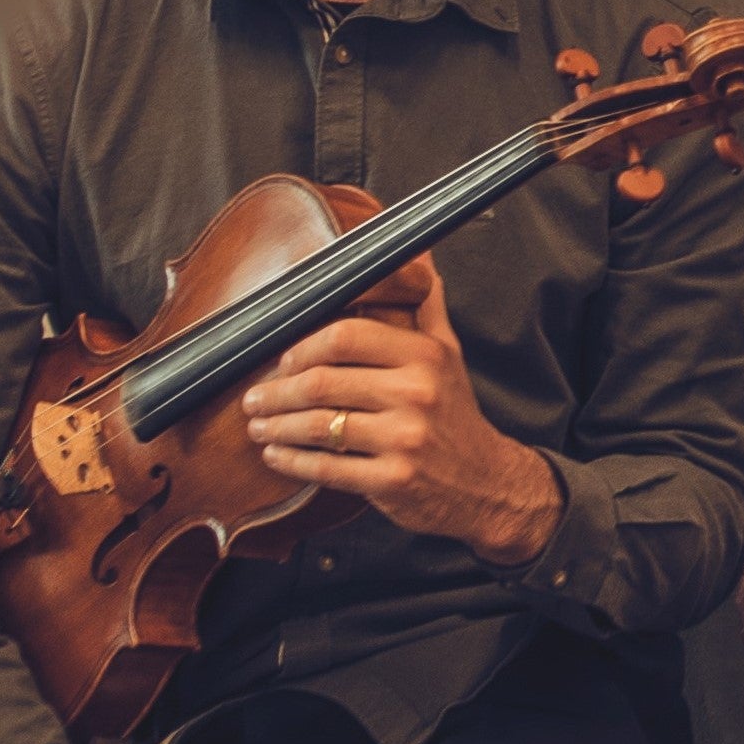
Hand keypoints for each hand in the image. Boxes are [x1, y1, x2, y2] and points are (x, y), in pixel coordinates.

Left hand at [242, 256, 562, 563]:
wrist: (489, 484)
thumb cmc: (456, 415)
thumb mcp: (449, 355)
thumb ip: (427, 308)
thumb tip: (418, 259)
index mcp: (425, 356)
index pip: (345, 336)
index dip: (302, 348)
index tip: (283, 361)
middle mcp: (417, 394)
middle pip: (322, 382)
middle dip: (276, 392)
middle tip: (254, 398)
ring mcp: (405, 439)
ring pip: (317, 426)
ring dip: (276, 426)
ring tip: (258, 426)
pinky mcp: (393, 481)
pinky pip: (326, 467)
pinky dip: (291, 461)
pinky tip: (276, 455)